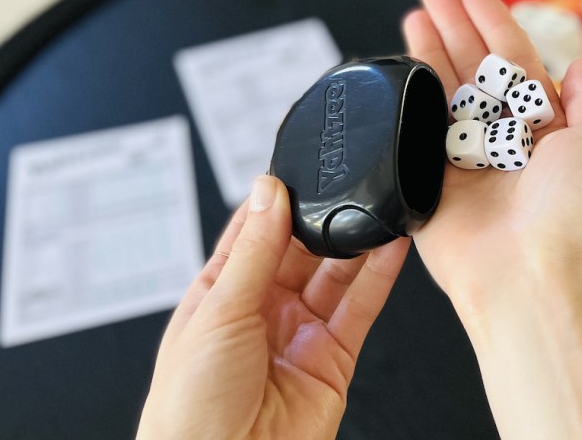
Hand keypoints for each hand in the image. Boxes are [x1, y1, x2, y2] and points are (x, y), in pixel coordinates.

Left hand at [137, 175, 409, 439]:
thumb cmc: (190, 410)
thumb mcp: (219, 312)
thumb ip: (253, 250)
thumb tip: (267, 192)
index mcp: (222, 294)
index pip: (252, 232)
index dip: (275, 202)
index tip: (297, 171)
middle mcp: (263, 309)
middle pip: (300, 249)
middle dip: (320, 219)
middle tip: (342, 187)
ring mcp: (301, 332)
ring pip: (335, 274)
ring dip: (354, 241)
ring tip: (374, 206)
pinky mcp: (334, 357)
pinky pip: (361, 308)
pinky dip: (380, 276)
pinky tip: (390, 246)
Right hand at [403, 0, 581, 439]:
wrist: (531, 272)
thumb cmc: (573, 210)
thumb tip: (579, 64)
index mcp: (543, 127)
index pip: (515, 61)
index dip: (494, 25)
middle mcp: (503, 139)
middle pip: (473, 69)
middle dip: (453, 28)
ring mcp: (465, 159)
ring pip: (442, 93)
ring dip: (427, 51)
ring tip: (413, 14)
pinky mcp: (431, 182)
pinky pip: (415, 133)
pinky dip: (406, 100)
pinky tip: (398, 66)